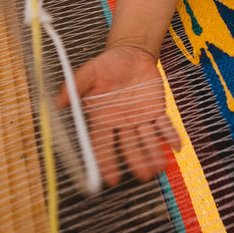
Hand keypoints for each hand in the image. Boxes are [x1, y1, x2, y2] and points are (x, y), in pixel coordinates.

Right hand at [55, 45, 180, 186]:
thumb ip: (74, 87)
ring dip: (154, 153)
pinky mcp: (156, 111)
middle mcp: (121, 124)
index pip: (102, 145)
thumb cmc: (107, 65)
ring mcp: (140, 119)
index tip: (110, 178)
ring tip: (159, 166)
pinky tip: (176, 147)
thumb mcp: (89, 72)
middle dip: (136, 162)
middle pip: (128, 147)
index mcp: (102, 119)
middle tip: (142, 175)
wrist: (131, 54)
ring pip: (147, 140)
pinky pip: (164, 125)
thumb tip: (57, 104)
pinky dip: (170, 136)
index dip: (106, 162)